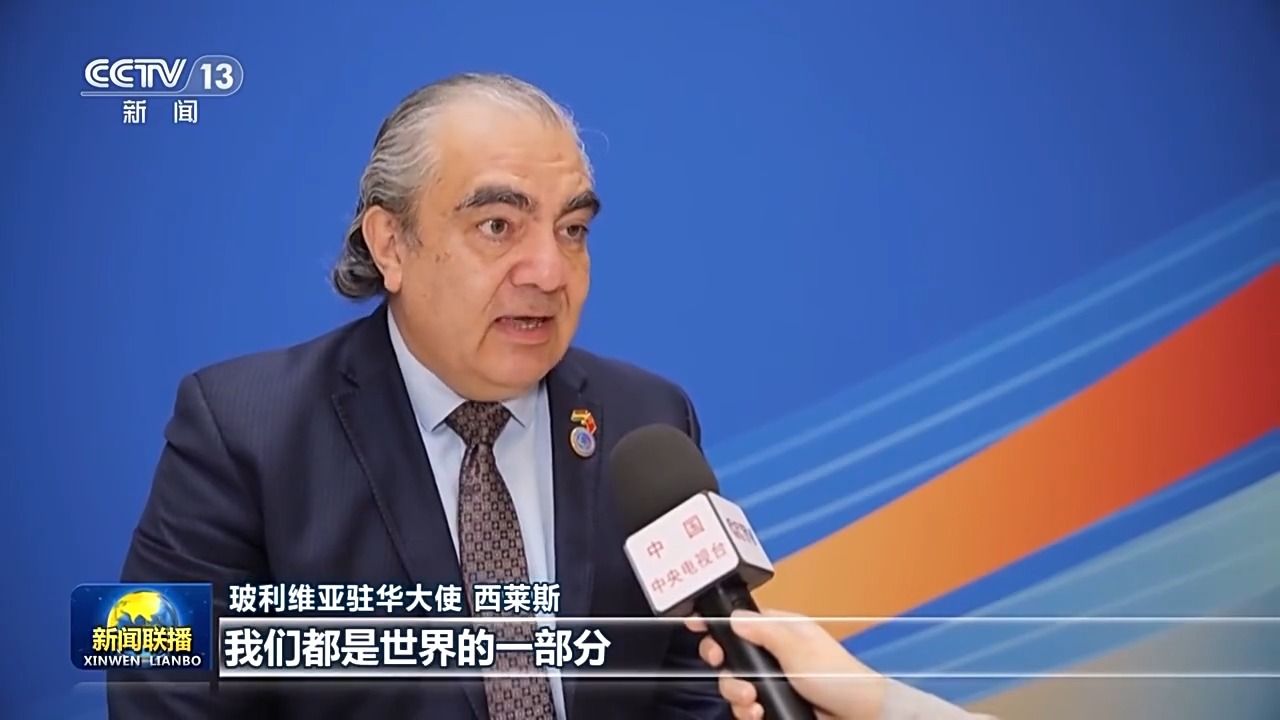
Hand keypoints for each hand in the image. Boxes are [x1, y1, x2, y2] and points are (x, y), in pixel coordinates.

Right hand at [685, 609, 887, 719]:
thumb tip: (734, 617)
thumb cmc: (840, 678)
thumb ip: (763, 630)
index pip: (740, 620)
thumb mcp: (798, 647)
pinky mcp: (773, 702)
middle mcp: (774, 652)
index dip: (718, 622)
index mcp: (781, 629)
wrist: (858, 716)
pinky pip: (745, 705)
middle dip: (725, 665)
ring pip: (735, 682)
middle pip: (730, 653)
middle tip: (725, 667)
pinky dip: (746, 710)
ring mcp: (773, 679)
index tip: (696, 623)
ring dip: (736, 692)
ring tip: (752, 701)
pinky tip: (757, 712)